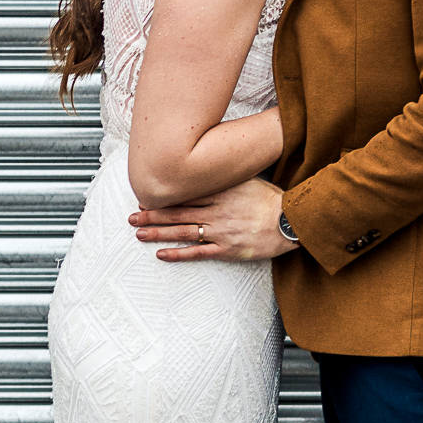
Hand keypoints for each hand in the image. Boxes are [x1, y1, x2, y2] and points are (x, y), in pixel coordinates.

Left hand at [130, 177, 298, 262]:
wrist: (291, 221)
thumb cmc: (272, 200)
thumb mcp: (248, 180)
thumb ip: (226, 177)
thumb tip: (208, 168)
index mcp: (220, 192)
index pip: (184, 194)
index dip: (163, 197)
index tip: (146, 196)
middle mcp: (216, 211)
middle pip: (177, 212)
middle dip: (152, 214)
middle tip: (131, 216)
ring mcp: (220, 231)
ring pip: (182, 232)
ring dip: (158, 233)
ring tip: (138, 233)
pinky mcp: (227, 250)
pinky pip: (197, 253)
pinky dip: (177, 254)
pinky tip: (161, 254)